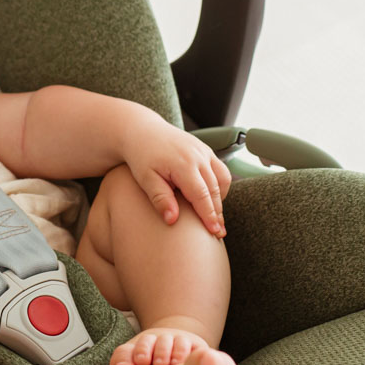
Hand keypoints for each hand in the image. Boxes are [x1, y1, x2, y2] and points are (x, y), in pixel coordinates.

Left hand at [124, 119, 232, 235]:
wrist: (142, 131)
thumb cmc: (142, 156)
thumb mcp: (145, 178)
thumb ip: (160, 198)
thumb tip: (172, 220)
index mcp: (184, 164)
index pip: (201, 195)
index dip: (209, 215)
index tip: (215, 232)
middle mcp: (198, 156)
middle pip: (215, 190)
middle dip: (218, 213)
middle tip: (219, 233)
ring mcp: (204, 151)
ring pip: (222, 179)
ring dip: (220, 199)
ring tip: (215, 217)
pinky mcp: (206, 150)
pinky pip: (220, 170)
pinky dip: (220, 186)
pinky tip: (211, 198)